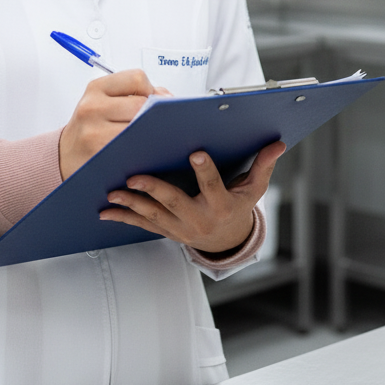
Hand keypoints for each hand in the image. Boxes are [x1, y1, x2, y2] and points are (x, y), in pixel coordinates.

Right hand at [59, 70, 168, 180]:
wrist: (66, 156)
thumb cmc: (92, 127)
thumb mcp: (104, 102)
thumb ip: (135, 93)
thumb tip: (168, 97)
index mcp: (96, 89)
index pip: (137, 78)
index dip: (151, 90)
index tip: (153, 102)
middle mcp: (92, 108)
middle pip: (141, 105)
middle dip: (155, 114)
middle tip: (159, 123)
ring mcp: (94, 133)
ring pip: (140, 129)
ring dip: (152, 133)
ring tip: (154, 137)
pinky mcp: (100, 156)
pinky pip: (134, 150)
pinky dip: (144, 150)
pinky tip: (145, 151)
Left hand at [99, 141, 286, 252]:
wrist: (226, 241)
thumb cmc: (238, 207)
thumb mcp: (254, 189)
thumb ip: (263, 165)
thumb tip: (278, 143)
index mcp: (221, 205)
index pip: (213, 186)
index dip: (206, 171)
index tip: (197, 152)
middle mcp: (199, 219)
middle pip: (174, 202)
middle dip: (154, 189)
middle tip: (135, 176)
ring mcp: (180, 227)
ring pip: (153, 215)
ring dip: (132, 204)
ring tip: (114, 192)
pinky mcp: (166, 230)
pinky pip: (143, 224)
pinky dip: (123, 217)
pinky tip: (106, 210)